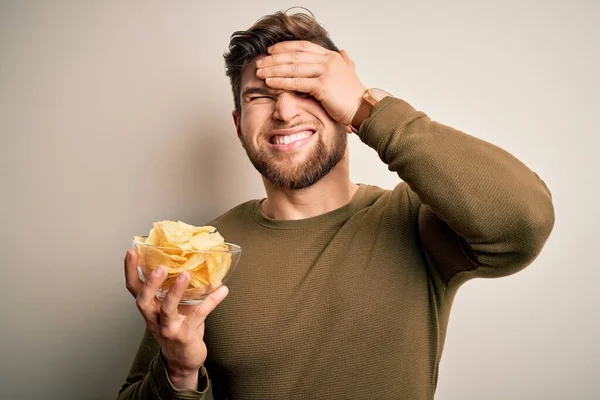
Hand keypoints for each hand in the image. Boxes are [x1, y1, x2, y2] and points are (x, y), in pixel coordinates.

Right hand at [124, 249, 228, 388]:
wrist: (183, 360)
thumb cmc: (178, 328)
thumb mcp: (171, 308)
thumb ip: (175, 288)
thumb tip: (190, 260)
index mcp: (150, 308)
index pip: (134, 288)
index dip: (131, 270)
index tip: (132, 251)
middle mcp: (154, 318)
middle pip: (144, 300)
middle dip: (150, 283)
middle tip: (160, 267)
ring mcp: (168, 328)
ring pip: (167, 309)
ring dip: (175, 291)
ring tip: (185, 274)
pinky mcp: (185, 335)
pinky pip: (198, 315)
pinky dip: (211, 301)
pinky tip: (222, 290)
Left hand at [256, 40, 365, 125]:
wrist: (363, 109)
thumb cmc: (354, 96)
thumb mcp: (349, 73)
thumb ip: (344, 62)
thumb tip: (343, 53)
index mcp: (331, 56)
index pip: (302, 46)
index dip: (284, 47)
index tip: (270, 51)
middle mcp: (328, 61)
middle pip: (294, 55)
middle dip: (274, 59)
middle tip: (260, 63)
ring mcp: (325, 72)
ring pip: (293, 68)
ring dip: (273, 70)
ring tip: (260, 73)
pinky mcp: (323, 86)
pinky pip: (296, 83)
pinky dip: (281, 82)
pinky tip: (270, 83)